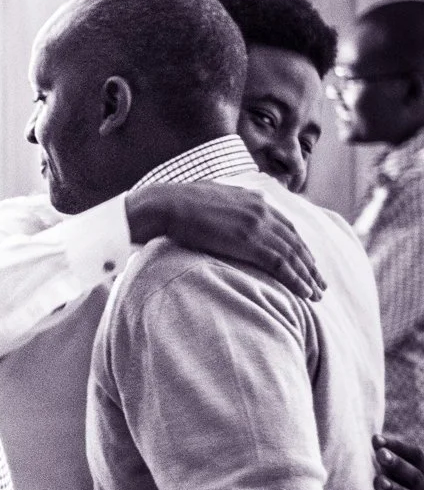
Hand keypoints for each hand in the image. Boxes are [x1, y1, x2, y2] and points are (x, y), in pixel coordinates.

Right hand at [126, 184, 322, 299]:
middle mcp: (263, 211)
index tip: (307, 263)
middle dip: (310, 264)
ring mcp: (258, 226)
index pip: (287, 227)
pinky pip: (281, 265)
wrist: (167, 204)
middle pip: (296, 242)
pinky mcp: (249, 242)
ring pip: (293, 255)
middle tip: (321, 283)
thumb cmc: (180, 202)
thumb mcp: (214, 195)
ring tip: (317, 294)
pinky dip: (296, 279)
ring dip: (308, 276)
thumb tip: (232, 210)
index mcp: (256, 200)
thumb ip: (232, 203)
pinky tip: (305, 293)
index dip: (300, 247)